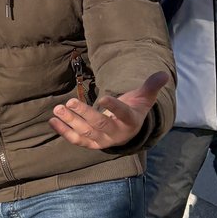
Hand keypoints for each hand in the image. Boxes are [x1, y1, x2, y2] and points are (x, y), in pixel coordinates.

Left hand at [50, 71, 170, 149]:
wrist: (129, 132)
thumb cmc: (134, 110)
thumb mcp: (144, 98)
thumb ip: (151, 86)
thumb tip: (163, 74)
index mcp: (130, 121)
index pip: (122, 114)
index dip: (114, 106)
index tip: (102, 98)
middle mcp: (116, 134)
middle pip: (99, 124)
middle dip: (84, 114)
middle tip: (69, 102)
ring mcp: (102, 140)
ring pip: (85, 132)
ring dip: (70, 121)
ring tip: (58, 108)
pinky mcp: (91, 144)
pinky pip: (76, 139)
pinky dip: (64, 131)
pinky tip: (53, 120)